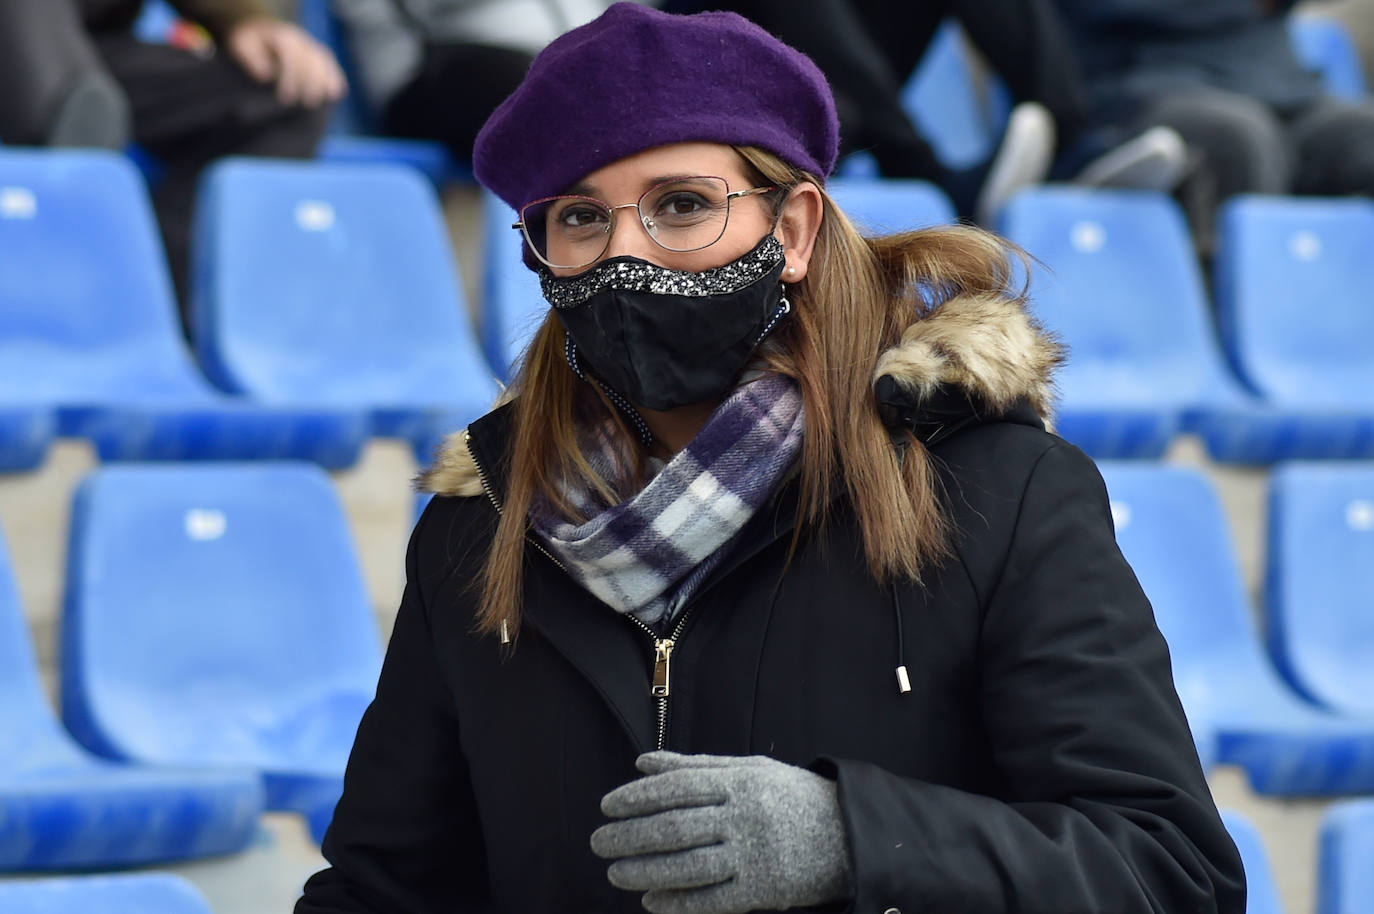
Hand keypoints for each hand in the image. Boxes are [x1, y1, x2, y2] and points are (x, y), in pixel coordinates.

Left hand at [225, 18, 345, 107]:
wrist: (261, 31)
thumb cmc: (250, 42)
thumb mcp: (241, 45)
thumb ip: (251, 57)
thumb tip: (267, 74)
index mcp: (281, 35)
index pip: (292, 53)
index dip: (291, 76)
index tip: (286, 98)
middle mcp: (300, 38)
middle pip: (312, 59)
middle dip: (312, 82)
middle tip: (308, 104)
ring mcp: (311, 45)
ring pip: (324, 60)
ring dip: (327, 81)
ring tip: (327, 100)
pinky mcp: (318, 53)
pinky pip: (330, 64)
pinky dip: (335, 78)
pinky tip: (336, 93)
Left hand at [591, 751, 853, 913]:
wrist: (849, 834)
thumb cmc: (790, 796)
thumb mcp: (749, 768)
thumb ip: (695, 766)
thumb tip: (642, 763)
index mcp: (739, 782)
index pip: (676, 787)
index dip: (637, 797)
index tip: (607, 807)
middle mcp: (744, 816)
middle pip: (675, 827)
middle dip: (630, 836)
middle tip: (598, 842)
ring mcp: (753, 854)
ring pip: (688, 865)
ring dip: (645, 871)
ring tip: (616, 872)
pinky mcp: (762, 889)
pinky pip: (712, 900)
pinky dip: (678, 903)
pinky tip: (651, 901)